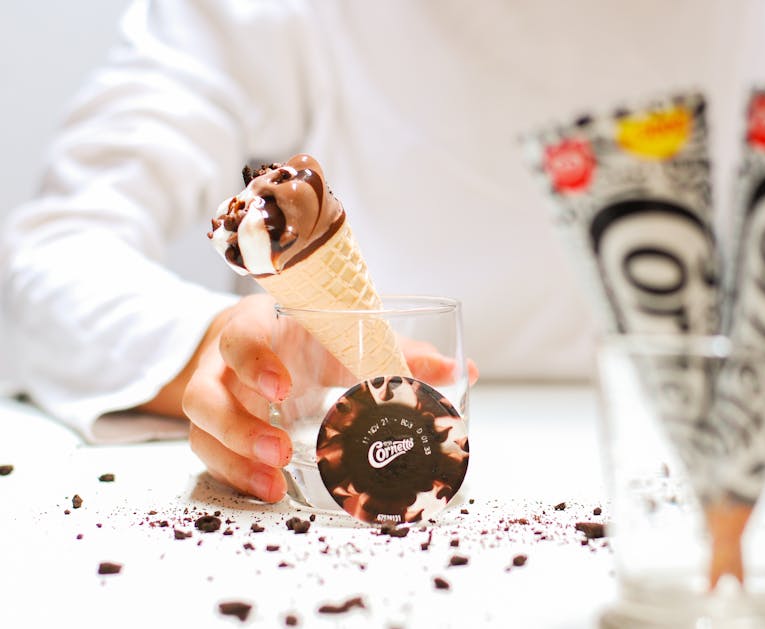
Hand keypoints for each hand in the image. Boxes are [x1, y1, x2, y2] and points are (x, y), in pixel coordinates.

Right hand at [141, 294, 477, 502]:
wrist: (261, 344)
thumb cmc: (309, 338)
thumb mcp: (347, 338)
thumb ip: (399, 352)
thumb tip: (462, 371)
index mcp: (262, 327)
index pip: (241, 335)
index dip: (254, 361)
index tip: (281, 388)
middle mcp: (227, 363)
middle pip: (208, 390)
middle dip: (240, 424)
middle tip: (280, 450)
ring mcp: (216, 395)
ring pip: (201, 427)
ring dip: (235, 457)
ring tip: (274, 481)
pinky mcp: (214, 426)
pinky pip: (207, 453)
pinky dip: (234, 474)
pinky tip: (267, 490)